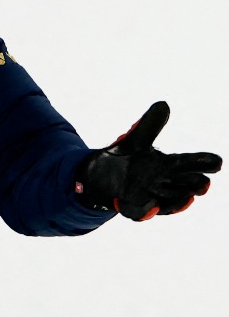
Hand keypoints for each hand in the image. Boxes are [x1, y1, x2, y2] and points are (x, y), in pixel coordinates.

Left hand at [75, 101, 220, 220]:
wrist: (99, 175)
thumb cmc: (125, 158)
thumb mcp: (136, 140)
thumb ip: (149, 125)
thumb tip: (163, 104)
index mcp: (168, 165)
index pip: (191, 163)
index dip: (205, 163)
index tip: (216, 162)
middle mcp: (164, 183)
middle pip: (188, 186)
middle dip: (197, 186)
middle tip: (204, 184)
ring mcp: (149, 196)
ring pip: (170, 202)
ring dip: (178, 201)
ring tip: (188, 198)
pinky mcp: (130, 205)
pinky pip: (140, 212)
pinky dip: (147, 210)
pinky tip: (151, 207)